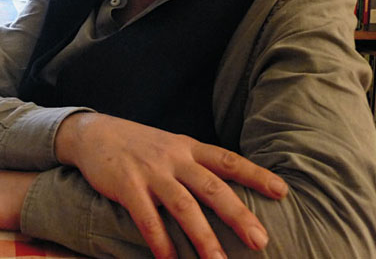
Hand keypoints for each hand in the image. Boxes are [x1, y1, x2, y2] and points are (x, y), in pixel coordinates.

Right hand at [55, 113, 287, 258]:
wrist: (93, 133)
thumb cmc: (138, 145)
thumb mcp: (170, 147)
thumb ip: (195, 165)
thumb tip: (227, 191)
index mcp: (188, 148)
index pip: (228, 160)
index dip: (256, 175)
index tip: (282, 192)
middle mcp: (174, 158)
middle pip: (212, 187)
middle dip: (238, 215)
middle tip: (260, 241)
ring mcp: (150, 172)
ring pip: (184, 206)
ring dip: (203, 238)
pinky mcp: (127, 185)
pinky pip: (147, 218)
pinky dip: (160, 242)